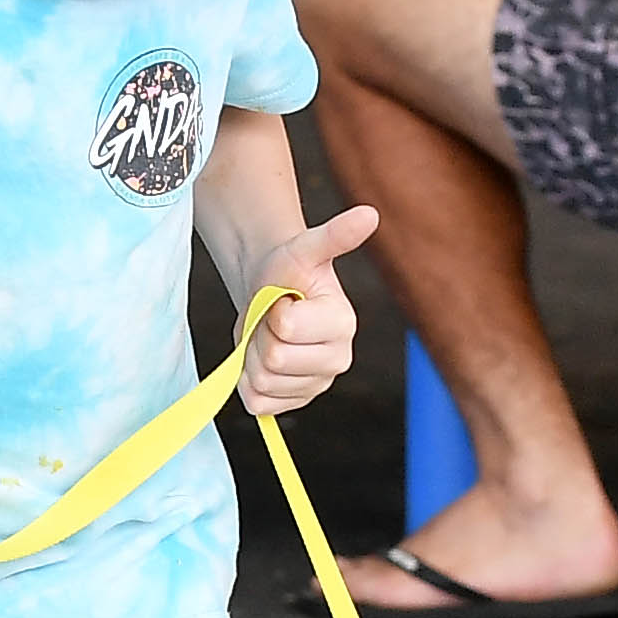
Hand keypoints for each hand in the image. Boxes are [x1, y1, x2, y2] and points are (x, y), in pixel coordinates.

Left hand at [239, 202, 380, 417]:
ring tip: (268, 336)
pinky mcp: (294, 403)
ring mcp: (317, 385)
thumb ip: (335, 236)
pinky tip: (263, 359)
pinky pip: (258, 404)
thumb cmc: (287, 269)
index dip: (271, 310)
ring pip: (262, 383)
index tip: (282, 298)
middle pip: (274, 360)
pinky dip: (248, 382)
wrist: (270, 293)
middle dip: (261, 335)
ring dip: (253, 357)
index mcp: (343, 324)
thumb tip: (369, 214)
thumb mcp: (304, 249)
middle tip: (271, 318)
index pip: (285, 327)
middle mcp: (338, 359)